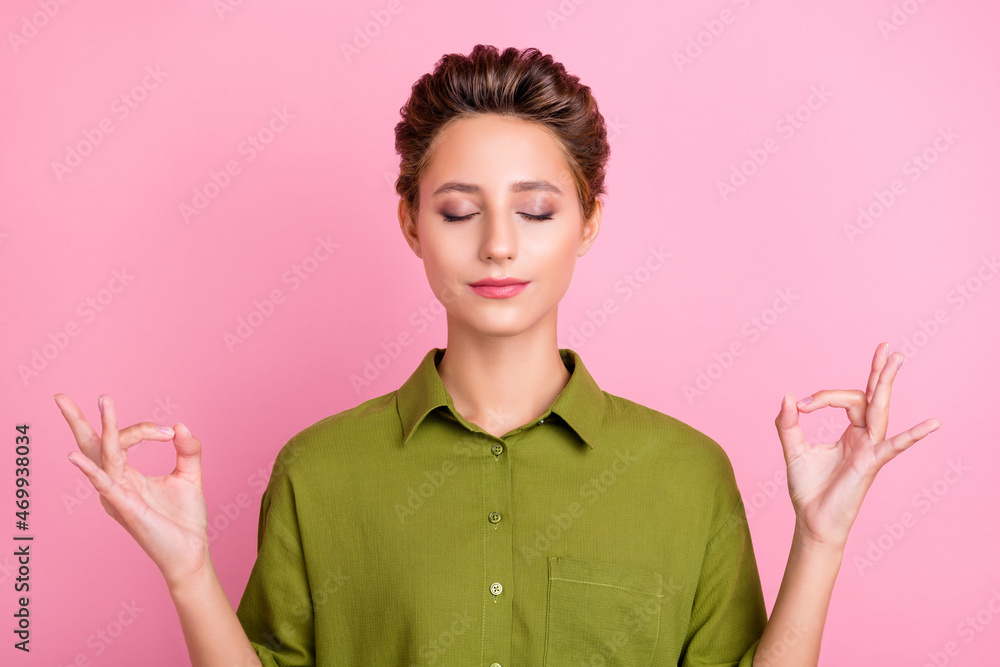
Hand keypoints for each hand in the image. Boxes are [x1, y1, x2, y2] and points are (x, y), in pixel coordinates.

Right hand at [55, 393, 211, 589]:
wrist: (191, 552)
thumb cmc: (184, 519)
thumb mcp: (189, 476)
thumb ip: (187, 450)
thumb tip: (180, 425)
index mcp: (127, 476)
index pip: (123, 440)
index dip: (144, 430)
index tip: (168, 431)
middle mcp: (116, 483)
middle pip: (92, 446)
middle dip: (77, 420)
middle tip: (60, 396)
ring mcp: (118, 495)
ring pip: (105, 456)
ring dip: (104, 429)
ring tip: (102, 403)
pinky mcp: (125, 508)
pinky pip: (105, 485)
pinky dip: (91, 470)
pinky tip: (75, 457)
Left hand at [774, 342, 941, 549]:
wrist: (811, 520)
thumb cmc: (808, 488)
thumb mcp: (793, 449)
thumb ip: (788, 423)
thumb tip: (788, 396)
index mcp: (850, 432)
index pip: (846, 399)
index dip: (823, 396)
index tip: (802, 406)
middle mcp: (864, 437)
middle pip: (873, 397)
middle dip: (879, 372)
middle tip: (886, 346)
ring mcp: (870, 449)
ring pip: (879, 410)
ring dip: (885, 384)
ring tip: (895, 359)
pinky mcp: (871, 464)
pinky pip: (894, 447)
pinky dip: (913, 436)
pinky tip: (932, 424)